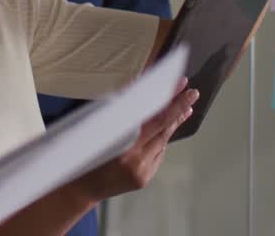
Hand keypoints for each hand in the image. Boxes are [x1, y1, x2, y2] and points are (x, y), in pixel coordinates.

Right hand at [70, 79, 198, 201]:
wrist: (81, 188)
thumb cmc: (85, 153)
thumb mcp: (98, 127)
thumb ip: (119, 109)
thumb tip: (136, 87)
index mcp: (124, 145)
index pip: (157, 119)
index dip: (172, 101)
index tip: (181, 86)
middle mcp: (136, 160)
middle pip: (164, 129)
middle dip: (179, 108)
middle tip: (192, 93)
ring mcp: (143, 171)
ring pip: (163, 142)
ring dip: (173, 123)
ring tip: (184, 108)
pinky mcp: (145, 179)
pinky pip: (157, 154)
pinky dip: (160, 140)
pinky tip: (163, 130)